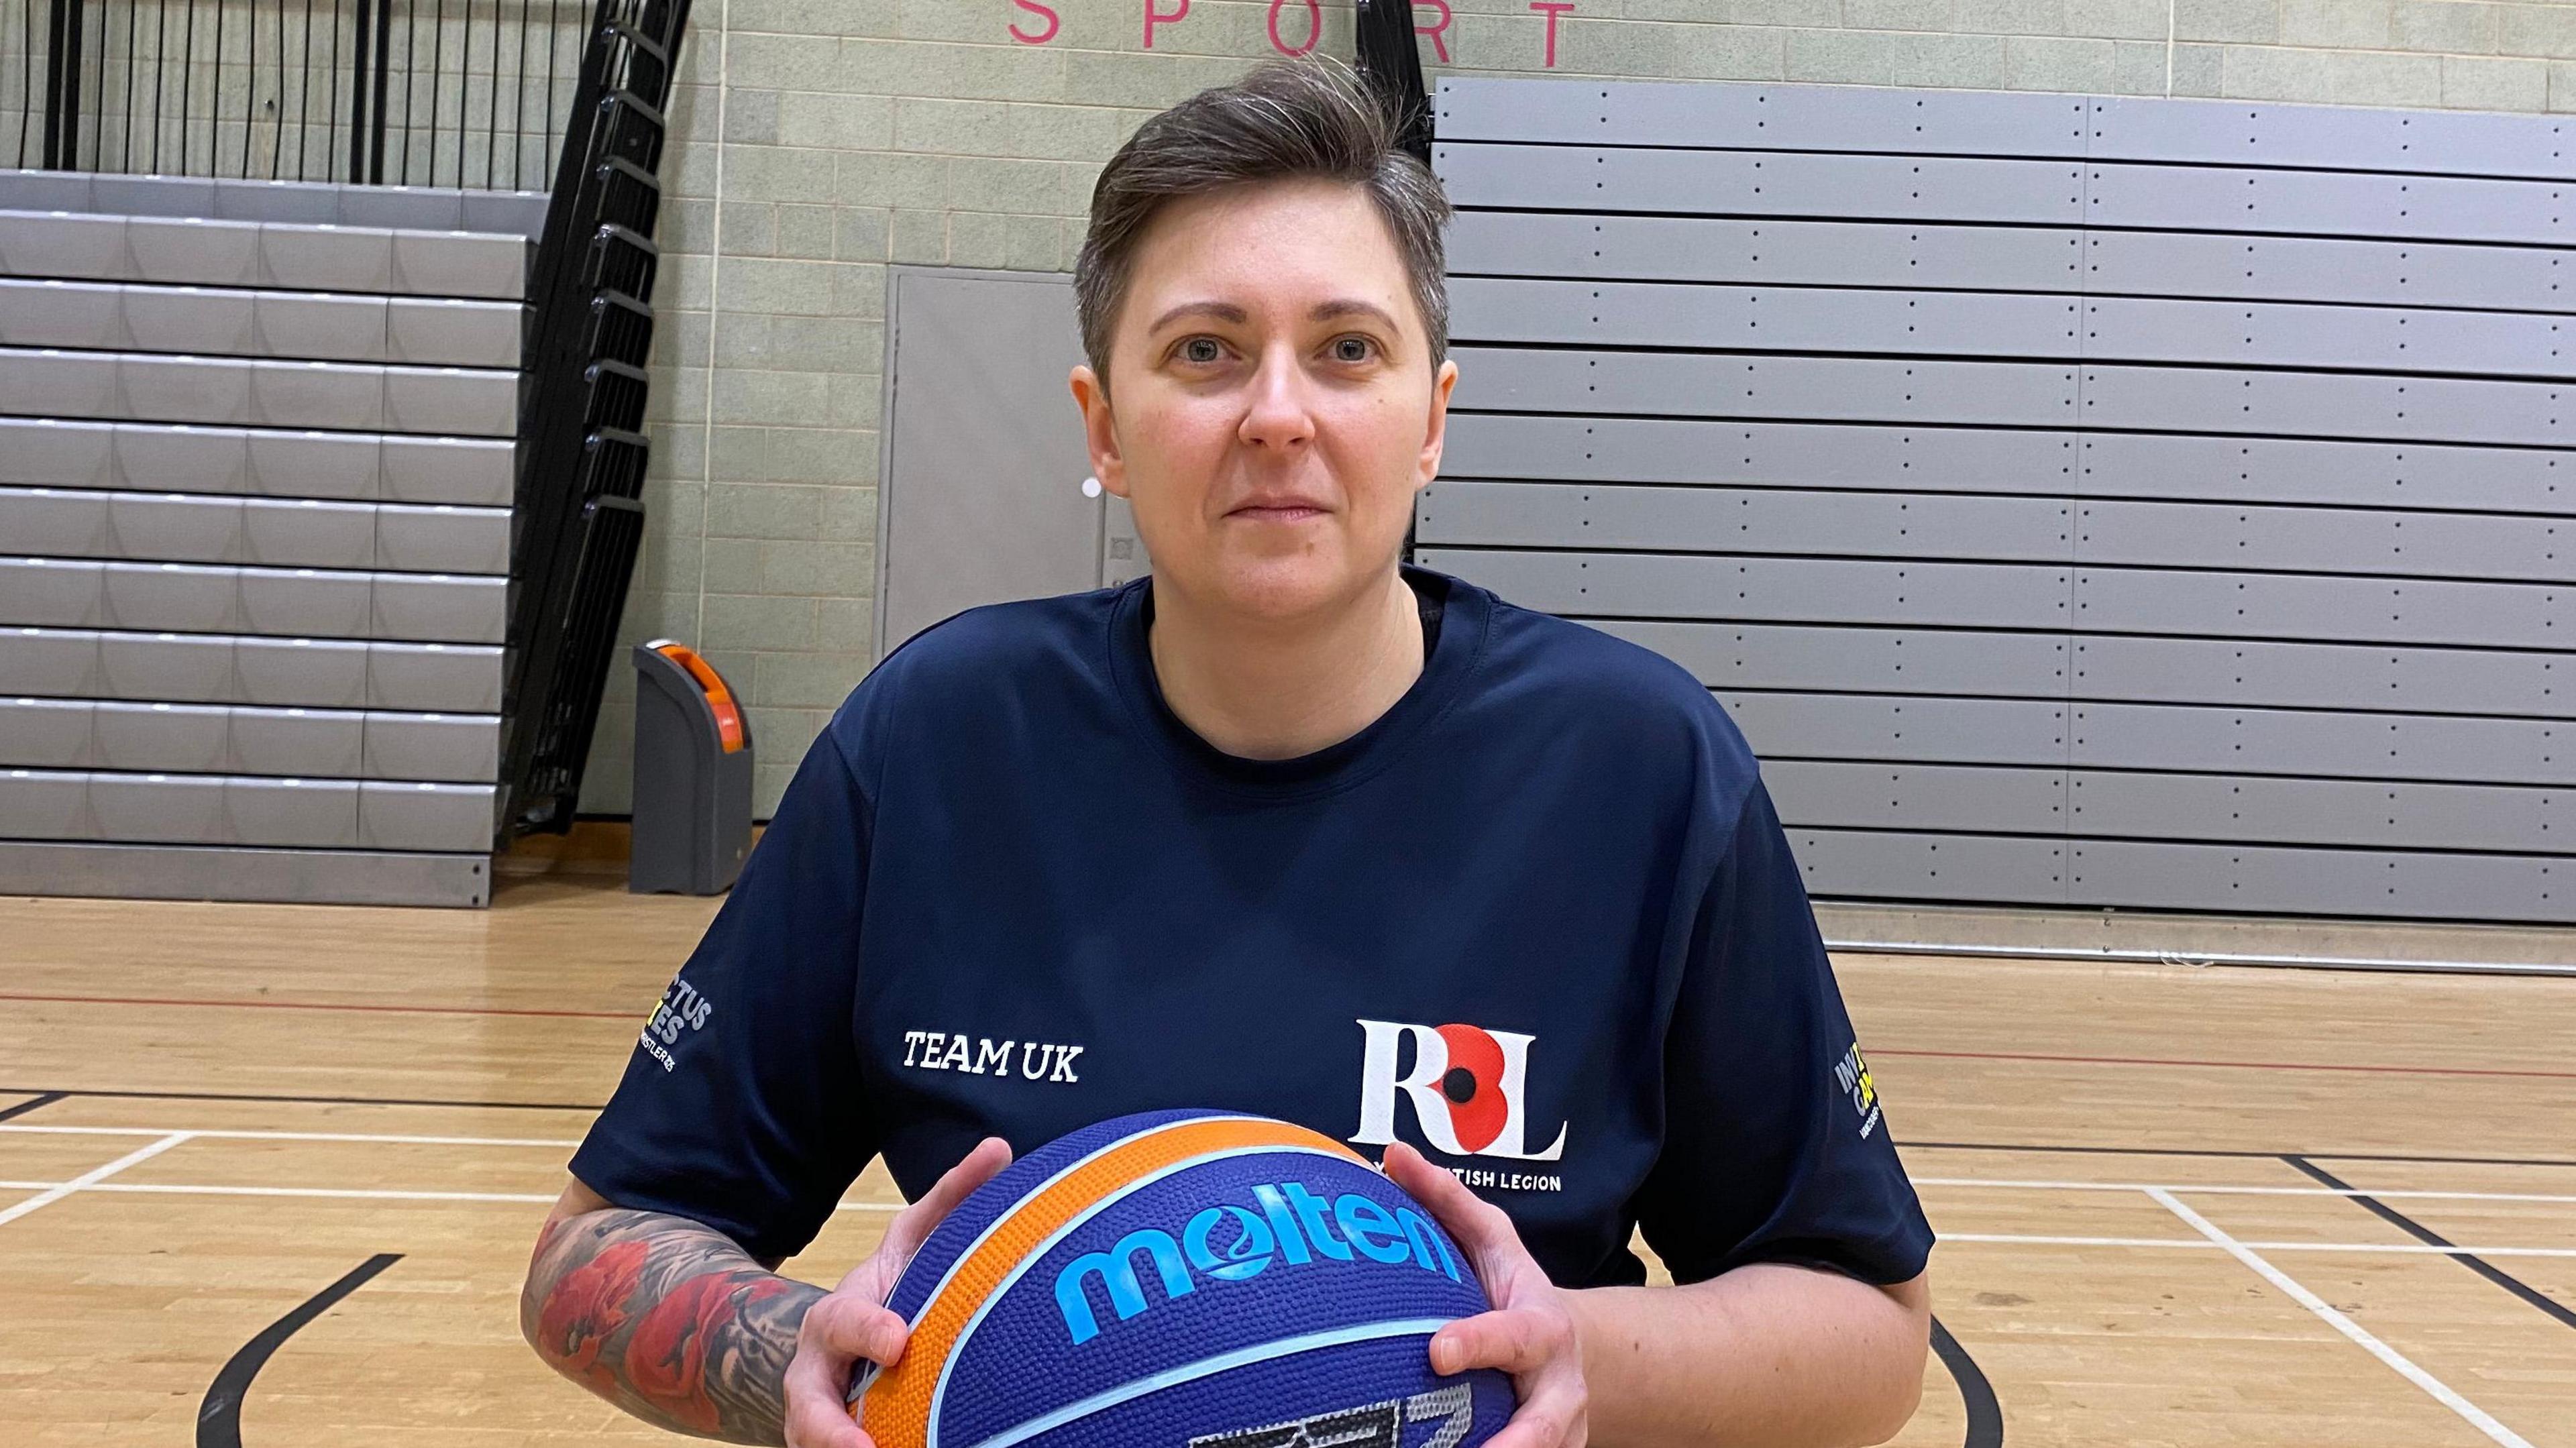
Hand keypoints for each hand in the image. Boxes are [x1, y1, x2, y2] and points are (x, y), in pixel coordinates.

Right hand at [781, 1137, 1013, 1447]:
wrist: (838, 1343)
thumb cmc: (889, 1288)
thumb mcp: (913, 1241)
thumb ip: (950, 1199)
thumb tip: (999, 1149)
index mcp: (839, 1316)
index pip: (844, 1321)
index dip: (867, 1330)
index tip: (899, 1340)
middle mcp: (818, 1372)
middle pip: (808, 1403)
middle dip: (830, 1426)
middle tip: (865, 1447)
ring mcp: (821, 1416)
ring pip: (812, 1441)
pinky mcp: (835, 1441)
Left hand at [1382, 1141, 1588, 1447]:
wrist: (1566, 1349)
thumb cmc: (1511, 1289)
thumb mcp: (1489, 1239)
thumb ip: (1445, 1200)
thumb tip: (1392, 1155)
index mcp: (1542, 1330)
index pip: (1512, 1336)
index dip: (1478, 1343)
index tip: (1436, 1350)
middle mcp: (1558, 1390)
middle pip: (1545, 1425)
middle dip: (1515, 1443)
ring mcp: (1559, 1435)